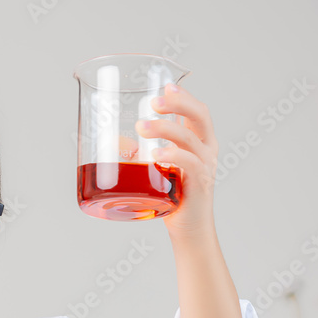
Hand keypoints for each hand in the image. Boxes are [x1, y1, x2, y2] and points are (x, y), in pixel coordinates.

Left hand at [135, 83, 219, 238]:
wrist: (187, 230)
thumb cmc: (171, 197)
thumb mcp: (153, 169)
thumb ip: (138, 152)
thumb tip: (112, 139)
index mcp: (198, 142)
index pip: (196, 111)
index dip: (183, 96)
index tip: (165, 86)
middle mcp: (206, 150)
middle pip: (199, 116)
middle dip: (178, 103)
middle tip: (153, 102)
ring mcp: (204, 166)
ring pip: (190, 137)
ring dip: (166, 128)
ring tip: (142, 127)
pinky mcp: (199, 185)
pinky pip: (190, 164)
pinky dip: (173, 156)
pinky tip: (156, 154)